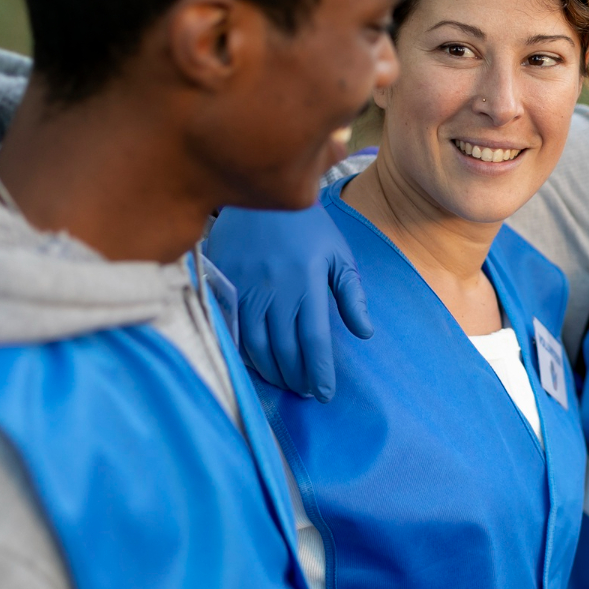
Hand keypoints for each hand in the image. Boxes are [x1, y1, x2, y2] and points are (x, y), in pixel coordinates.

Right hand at [205, 204, 371, 401]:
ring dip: (272, 372)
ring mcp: (245, 290)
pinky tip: (257, 364)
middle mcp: (274, 292)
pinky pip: (232, 331)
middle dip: (297, 378)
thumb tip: (365, 332)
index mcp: (307, 285)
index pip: (314, 341)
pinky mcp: (223, 286)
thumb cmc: (307, 226)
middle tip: (306, 391)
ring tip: (287, 383)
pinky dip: (245, 354)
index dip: (319, 372)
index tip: (325, 394)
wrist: (260, 194)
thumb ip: (351, 295)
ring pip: (257, 347)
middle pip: (285, 351)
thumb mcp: (338, 255)